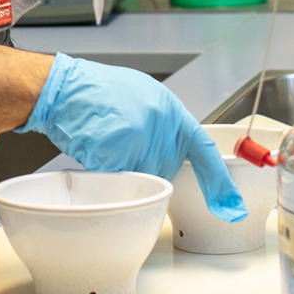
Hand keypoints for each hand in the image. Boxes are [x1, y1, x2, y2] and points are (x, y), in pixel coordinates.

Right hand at [20, 56, 245, 219]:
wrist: (62, 88)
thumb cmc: (96, 93)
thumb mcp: (142, 97)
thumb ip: (162, 125)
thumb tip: (172, 150)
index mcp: (169, 108)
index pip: (203, 148)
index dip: (218, 180)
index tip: (231, 205)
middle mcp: (161, 122)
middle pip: (164, 170)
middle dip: (144, 166)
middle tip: (120, 142)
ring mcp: (141, 137)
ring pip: (140, 177)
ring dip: (122, 169)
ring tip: (104, 139)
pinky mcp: (119, 150)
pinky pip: (117, 178)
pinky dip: (104, 168)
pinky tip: (94, 143)